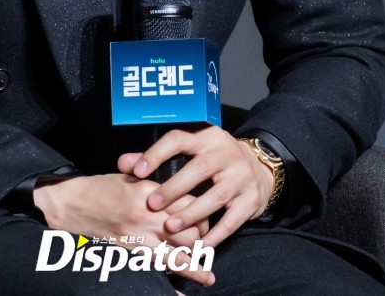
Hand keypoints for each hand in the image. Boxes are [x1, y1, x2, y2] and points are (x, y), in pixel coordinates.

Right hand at [33, 173, 214, 287]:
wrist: (71, 205)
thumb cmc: (98, 189)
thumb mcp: (127, 176)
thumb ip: (151, 179)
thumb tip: (169, 179)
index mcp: (150, 192)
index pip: (189, 202)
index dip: (201, 210)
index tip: (203, 216)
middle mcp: (149, 215)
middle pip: (189, 230)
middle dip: (201, 237)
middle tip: (204, 241)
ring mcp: (140, 237)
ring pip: (179, 254)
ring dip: (195, 263)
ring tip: (207, 273)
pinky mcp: (131, 253)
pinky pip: (159, 269)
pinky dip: (177, 282)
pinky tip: (189, 289)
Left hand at [119, 125, 273, 247]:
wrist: (259, 167)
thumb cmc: (214, 159)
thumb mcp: (192, 150)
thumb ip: (157, 157)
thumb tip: (124, 163)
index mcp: (206, 138)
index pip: (179, 139)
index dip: (157, 153)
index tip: (137, 171)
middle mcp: (225, 154)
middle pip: (200, 169)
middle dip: (174, 187)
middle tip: (152, 204)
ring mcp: (241, 177)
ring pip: (216, 196)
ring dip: (192, 213)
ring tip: (171, 226)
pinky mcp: (250, 200)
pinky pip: (232, 221)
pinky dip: (214, 236)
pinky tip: (198, 246)